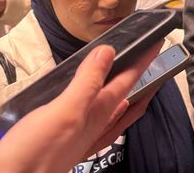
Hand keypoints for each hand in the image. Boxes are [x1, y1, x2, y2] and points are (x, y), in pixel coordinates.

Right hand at [0, 42, 161, 172]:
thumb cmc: (36, 153)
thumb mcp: (65, 112)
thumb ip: (87, 82)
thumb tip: (108, 52)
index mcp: (97, 114)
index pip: (128, 80)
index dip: (143, 60)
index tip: (157, 41)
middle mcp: (92, 125)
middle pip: (119, 94)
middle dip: (133, 76)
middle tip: (144, 59)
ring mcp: (77, 136)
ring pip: (103, 108)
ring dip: (113, 90)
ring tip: (120, 78)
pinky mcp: (57, 142)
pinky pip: (80, 121)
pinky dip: (84, 107)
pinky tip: (78, 103)